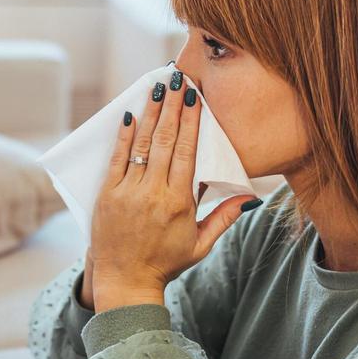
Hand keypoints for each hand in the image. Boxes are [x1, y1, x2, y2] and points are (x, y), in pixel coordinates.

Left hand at [86, 72, 259, 311]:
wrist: (125, 280)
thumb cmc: (165, 262)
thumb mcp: (201, 244)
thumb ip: (224, 218)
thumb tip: (250, 197)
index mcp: (179, 202)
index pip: (187, 151)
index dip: (191, 121)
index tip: (194, 96)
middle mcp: (153, 192)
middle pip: (165, 140)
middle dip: (172, 106)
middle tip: (176, 78)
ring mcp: (128, 192)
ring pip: (142, 145)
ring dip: (150, 113)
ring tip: (156, 88)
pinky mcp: (107, 194)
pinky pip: (117, 159)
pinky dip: (124, 137)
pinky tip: (130, 116)